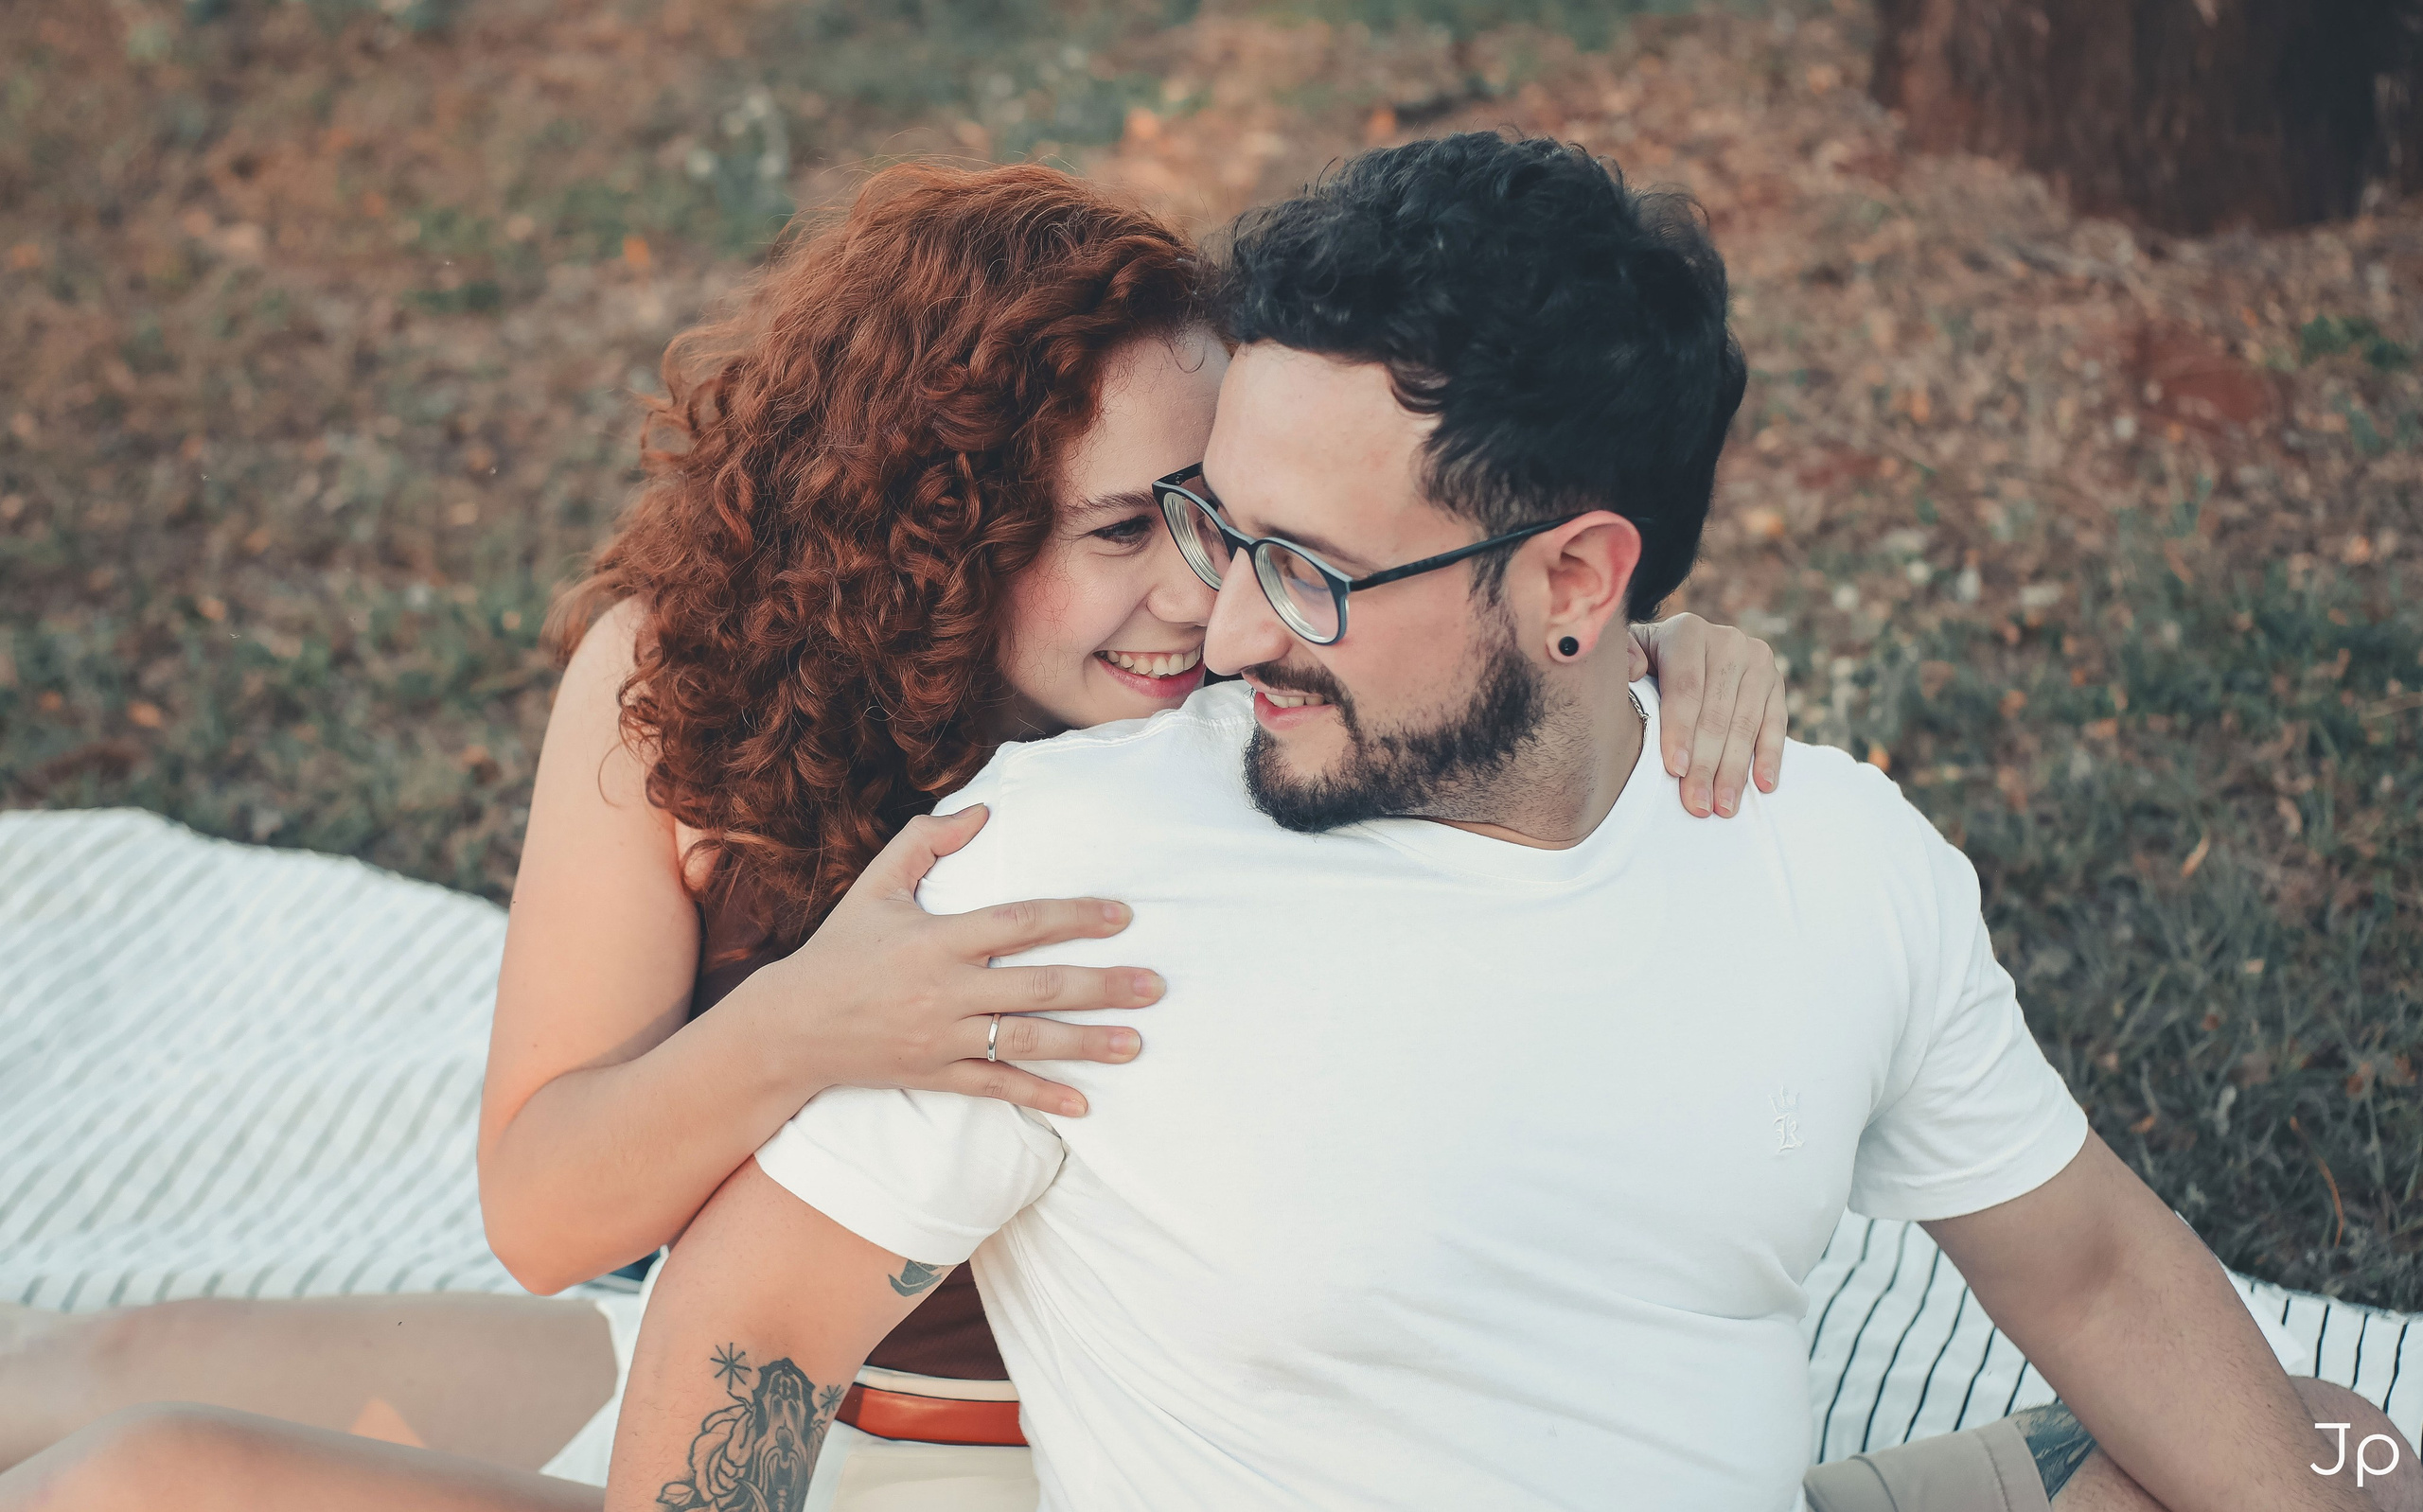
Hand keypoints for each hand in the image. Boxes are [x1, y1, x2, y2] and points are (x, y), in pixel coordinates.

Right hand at [758, 805, 1157, 1118]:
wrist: (791, 1028)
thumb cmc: (841, 950)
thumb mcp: (877, 886)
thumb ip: (926, 841)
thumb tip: (984, 808)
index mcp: (936, 938)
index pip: (1019, 922)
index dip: (1075, 916)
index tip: (1122, 915)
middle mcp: (946, 989)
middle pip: (1039, 986)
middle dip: (1103, 986)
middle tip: (1155, 986)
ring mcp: (943, 1038)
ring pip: (1028, 1042)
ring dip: (1087, 1043)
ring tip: (1136, 1042)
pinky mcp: (937, 1075)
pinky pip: (997, 1087)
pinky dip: (1040, 1097)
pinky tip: (1083, 1104)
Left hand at [1628, 614, 1787, 817]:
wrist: (1685, 649)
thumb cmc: (1646, 663)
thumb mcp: (1630, 654)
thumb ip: (1624, 658)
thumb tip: (1634, 671)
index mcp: (1687, 633)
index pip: (1686, 688)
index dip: (1680, 731)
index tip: (1676, 770)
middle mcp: (1727, 642)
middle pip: (1716, 713)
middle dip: (1706, 764)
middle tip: (1697, 805)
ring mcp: (1757, 661)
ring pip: (1746, 724)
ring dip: (1735, 770)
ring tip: (1724, 807)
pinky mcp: (1776, 683)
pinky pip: (1775, 724)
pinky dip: (1769, 756)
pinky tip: (1763, 785)